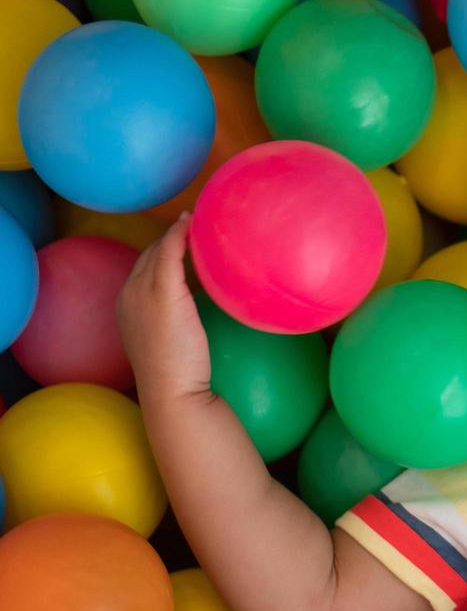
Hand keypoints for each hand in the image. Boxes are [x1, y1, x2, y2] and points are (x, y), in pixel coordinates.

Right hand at [117, 212, 211, 402]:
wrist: (173, 392)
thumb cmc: (177, 375)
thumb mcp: (169, 341)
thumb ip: (174, 320)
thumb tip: (194, 312)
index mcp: (127, 305)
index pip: (142, 269)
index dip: (161, 253)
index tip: (181, 241)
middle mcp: (129, 293)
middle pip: (147, 256)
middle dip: (167, 239)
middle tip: (193, 224)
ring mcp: (143, 292)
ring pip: (157, 250)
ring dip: (175, 232)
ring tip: (196, 218)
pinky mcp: (164, 293)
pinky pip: (169, 253)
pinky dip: (178, 234)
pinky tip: (192, 222)